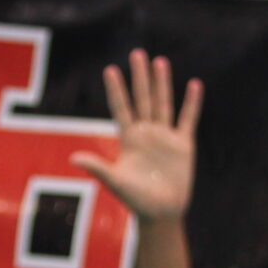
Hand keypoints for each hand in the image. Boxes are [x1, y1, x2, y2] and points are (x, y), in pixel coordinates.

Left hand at [71, 50, 202, 223]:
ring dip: (162, 84)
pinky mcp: (183, 145)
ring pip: (163, 104)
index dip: (116, 90)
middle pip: (142, 99)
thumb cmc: (136, 200)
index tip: (110, 70)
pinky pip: (188, 119)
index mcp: (129, 140)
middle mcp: (146, 134)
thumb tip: (73, 158)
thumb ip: (97, 167)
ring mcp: (165, 137)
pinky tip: (194, 85)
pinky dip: (192, 103)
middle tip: (137, 54)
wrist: (161, 213)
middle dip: (140, 77)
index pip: (121, 108)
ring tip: (160, 61)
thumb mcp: (115, 182)